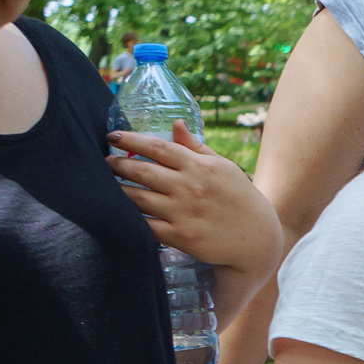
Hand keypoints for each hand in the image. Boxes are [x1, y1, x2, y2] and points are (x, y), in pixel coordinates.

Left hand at [108, 121, 283, 275]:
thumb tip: (176, 123)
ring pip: (139, 198)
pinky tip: (121, 212)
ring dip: (119, 190)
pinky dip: (130, 218)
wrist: (258, 239)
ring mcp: (184, 213)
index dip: (131, 140)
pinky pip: (146, 225)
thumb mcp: (224, 167)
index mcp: (200, 166)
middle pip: (142, 171)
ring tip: (107, 185)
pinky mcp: (181, 236)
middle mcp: (190, 187)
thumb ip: (196, 147)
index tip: (112, 136)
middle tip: (105, 162)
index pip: (158, 147)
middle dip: (117, 165)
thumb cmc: (240, 199)